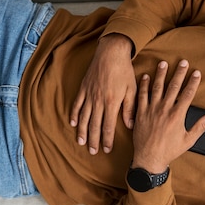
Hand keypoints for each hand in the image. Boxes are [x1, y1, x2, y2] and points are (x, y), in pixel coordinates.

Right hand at [70, 34, 135, 154]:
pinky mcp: (84, 88)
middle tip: (92, 152)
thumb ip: (129, 108)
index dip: (107, 139)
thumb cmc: (124, 71)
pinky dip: (74, 114)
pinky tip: (73, 123)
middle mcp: (98, 100)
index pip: (108, 126)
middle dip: (94, 140)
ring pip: (84, 117)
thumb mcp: (132, 89)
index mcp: (112, 102)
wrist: (111, 52)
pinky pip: (77, 104)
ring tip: (81, 142)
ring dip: (82, 131)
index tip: (106, 150)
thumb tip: (129, 125)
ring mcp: (89, 94)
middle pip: (95, 125)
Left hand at [132, 60, 204, 172]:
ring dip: (161, 74)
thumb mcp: (189, 140)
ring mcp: (151, 110)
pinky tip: (145, 76)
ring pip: (157, 88)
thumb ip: (201, 126)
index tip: (196, 73)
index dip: (193, 82)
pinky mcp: (141, 113)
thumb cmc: (169, 151)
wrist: (149, 159)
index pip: (187, 94)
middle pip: (173, 87)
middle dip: (179, 73)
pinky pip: (141, 95)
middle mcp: (165, 110)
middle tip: (183, 62)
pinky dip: (143, 85)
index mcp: (177, 115)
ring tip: (164, 63)